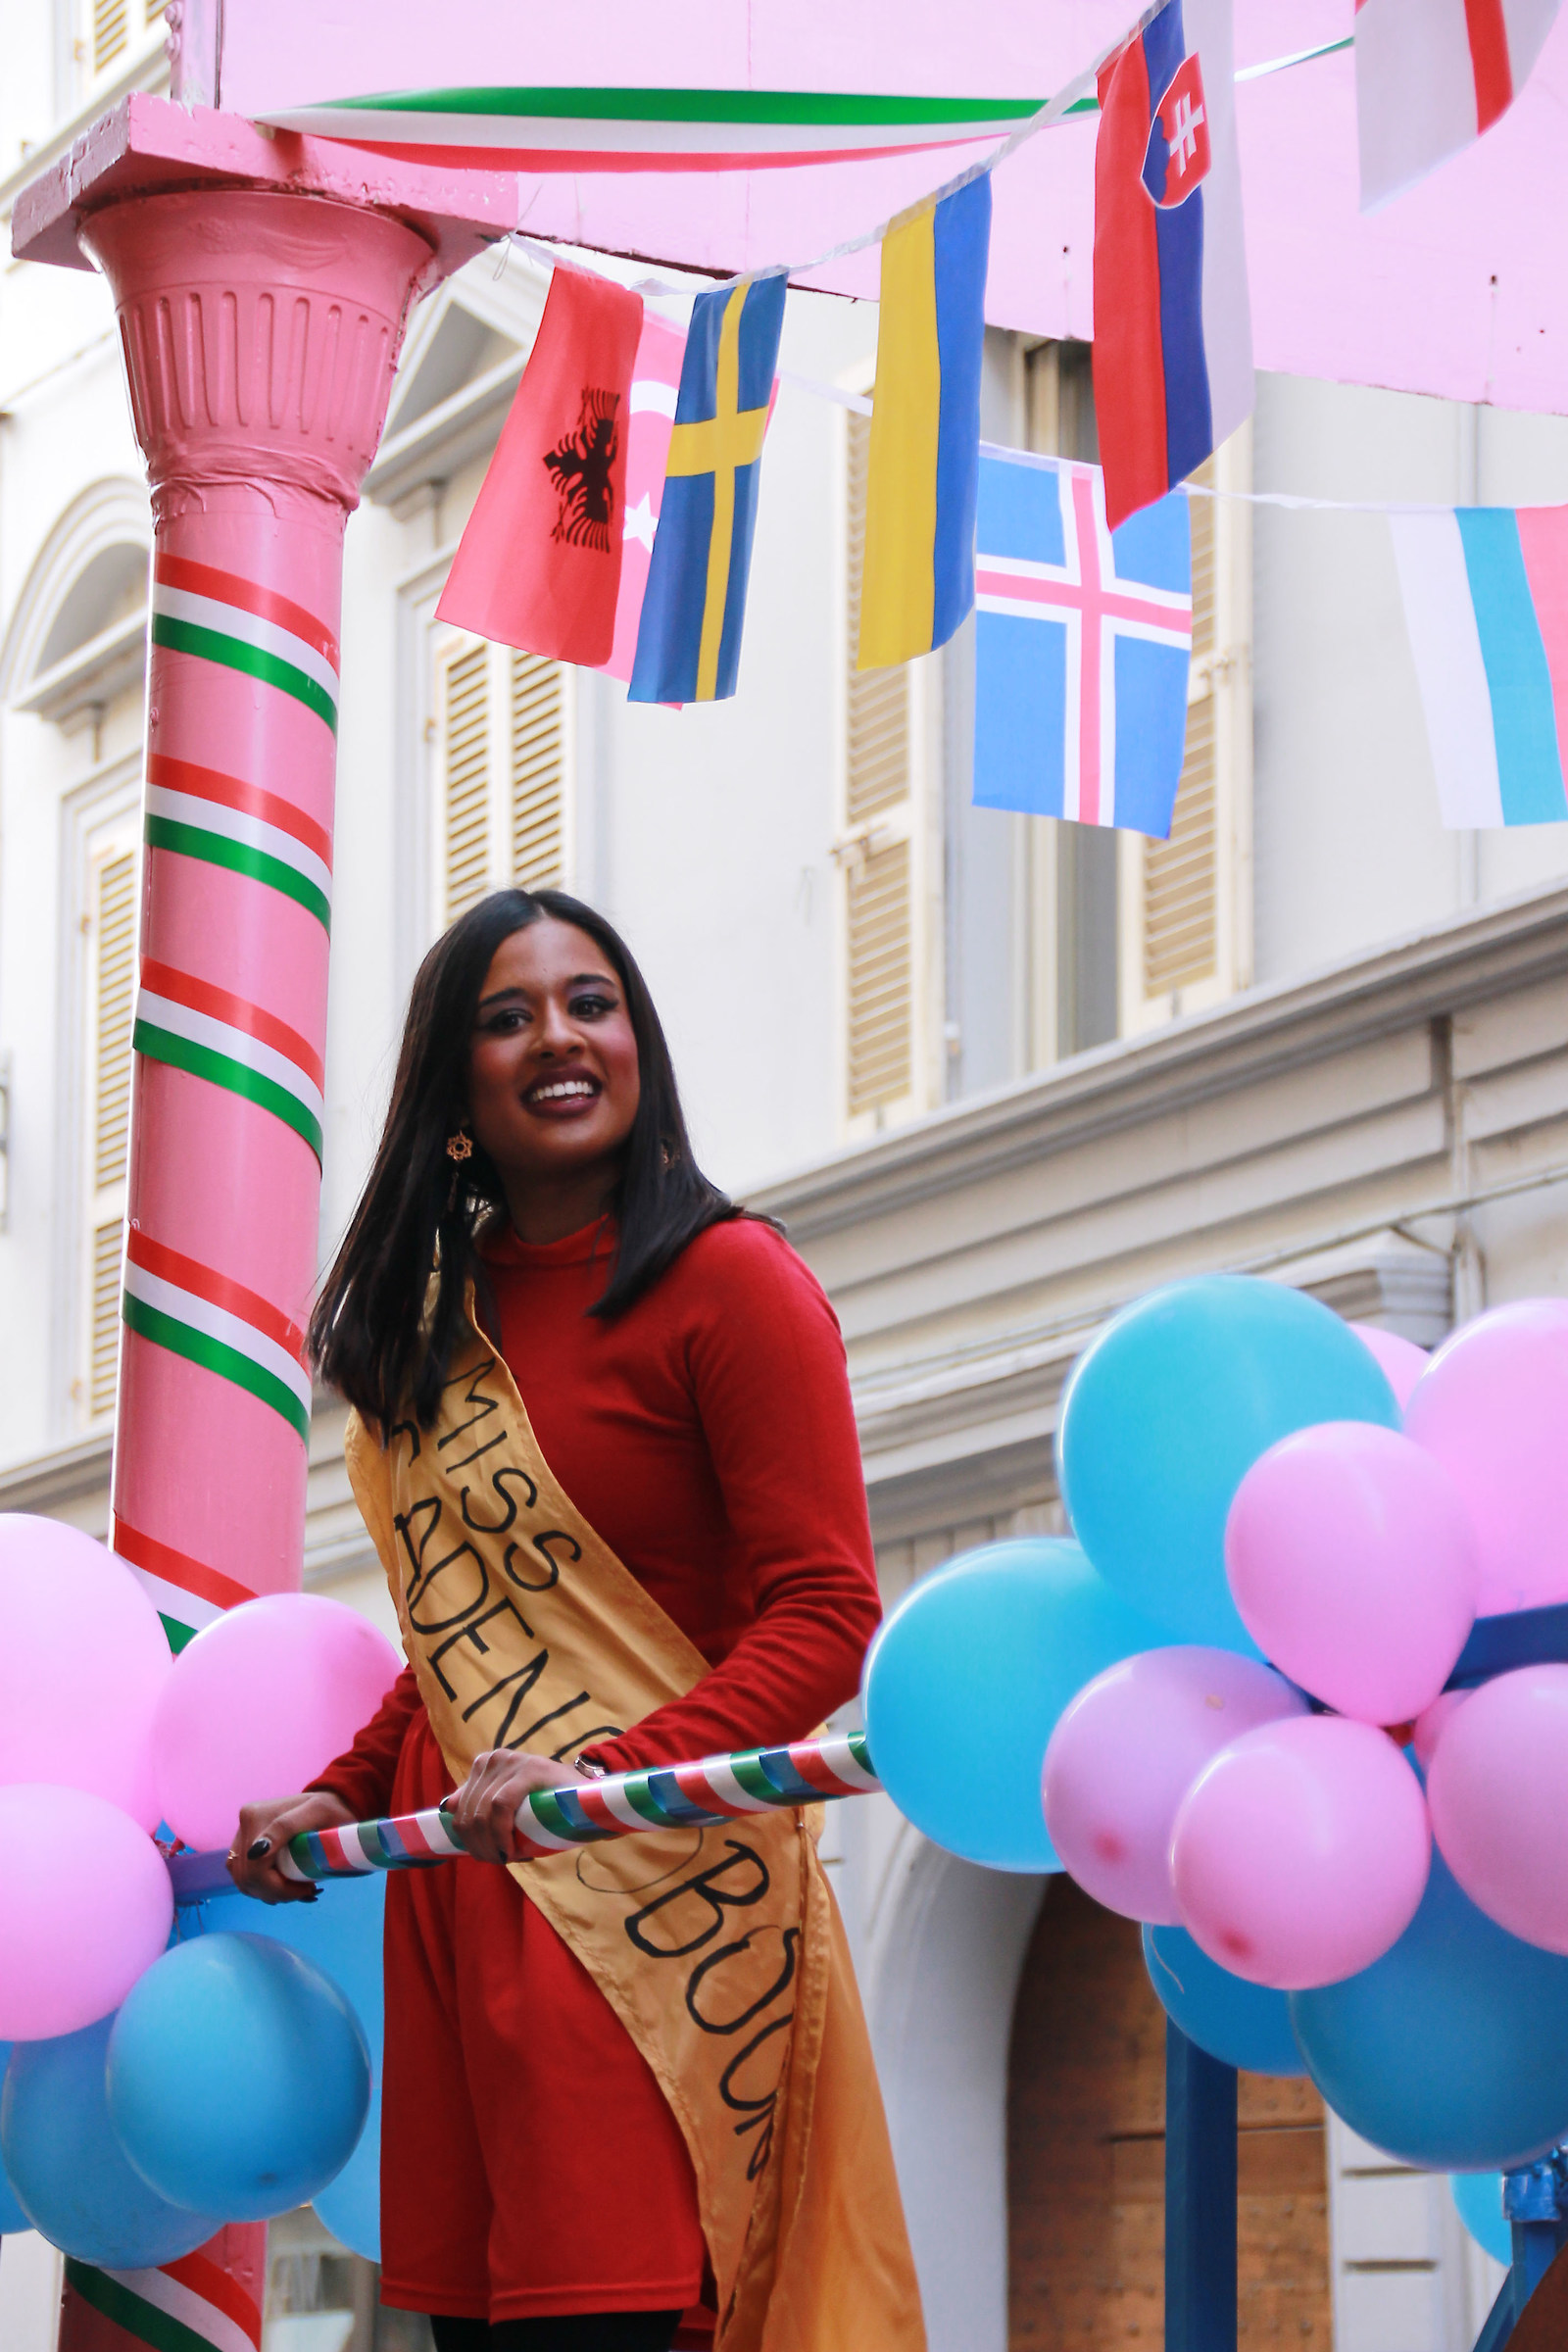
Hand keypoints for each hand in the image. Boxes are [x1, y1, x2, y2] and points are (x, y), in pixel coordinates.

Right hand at [227, 1791, 355, 1904]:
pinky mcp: (247, 1844)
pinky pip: (245, 1875)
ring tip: (295, 1889)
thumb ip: (285, 1828)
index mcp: (256, 1817)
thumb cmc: (330, 1808)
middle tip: (304, 1891)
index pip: (255, 1868)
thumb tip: (256, 1853)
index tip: (307, 1889)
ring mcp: (243, 1834)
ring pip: (243, 1880)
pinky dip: (263, 1887)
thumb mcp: (316, 1812)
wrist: (333, 1802)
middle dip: (275, 1892)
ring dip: (269, 1892)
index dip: (278, 1888)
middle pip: (246, 1877)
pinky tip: (283, 1886)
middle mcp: (244, 1824)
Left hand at [451, 1748, 578, 1863]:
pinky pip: (500, 1807)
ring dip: (491, 1845)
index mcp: (484, 1765)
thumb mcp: (508, 1800)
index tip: (484, 1856)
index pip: (460, 1809)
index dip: (468, 1839)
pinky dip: (501, 1834)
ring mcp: (510, 1762)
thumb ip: (479, 1800)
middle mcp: (493, 1759)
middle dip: (480, 1846)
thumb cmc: (546, 1802)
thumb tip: (447, 1807)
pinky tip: (511, 1849)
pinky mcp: (528, 1770)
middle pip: (471, 1814)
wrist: (587, 1794)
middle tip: (499, 1860)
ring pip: (483, 1813)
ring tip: (507, 1857)